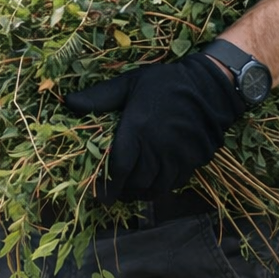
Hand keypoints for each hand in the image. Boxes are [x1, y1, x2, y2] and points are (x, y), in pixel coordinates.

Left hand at [63, 54, 243, 203]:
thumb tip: (68, 102)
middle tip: (113, 194)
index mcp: (138, 130)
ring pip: (156, 187)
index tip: (100, 195)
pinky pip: (175, 183)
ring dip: (141, 193)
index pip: (119, 168)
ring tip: (130, 192)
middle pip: (137, 182)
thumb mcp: (129, 83)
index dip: (108, 185)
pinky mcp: (195, 160)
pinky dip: (161, 188)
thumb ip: (99, 97)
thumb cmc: (165, 83)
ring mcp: (178, 157)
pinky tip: (153, 184)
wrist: (210, 86)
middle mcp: (158, 148)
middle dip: (122, 191)